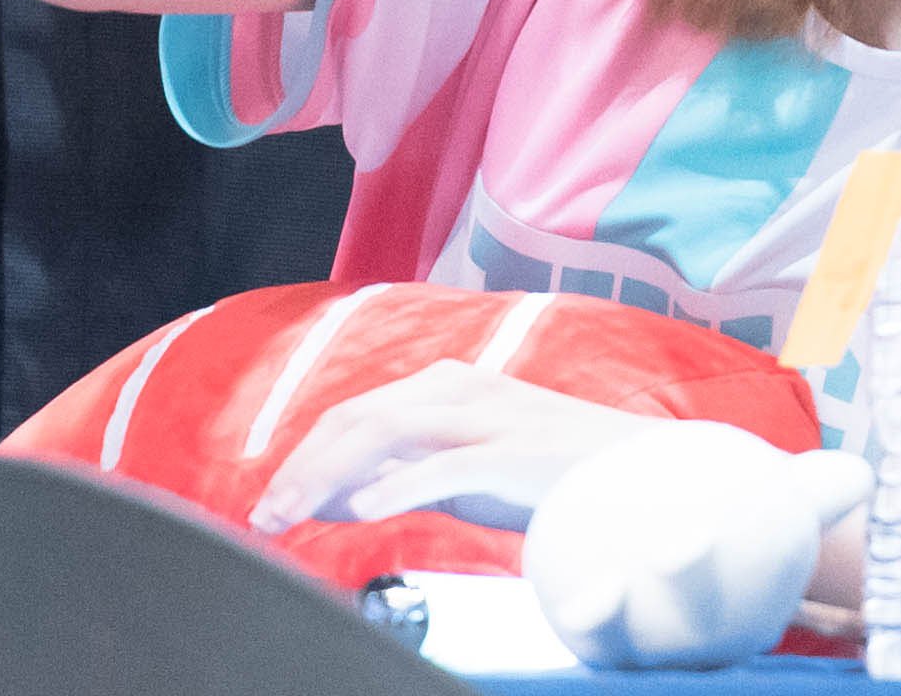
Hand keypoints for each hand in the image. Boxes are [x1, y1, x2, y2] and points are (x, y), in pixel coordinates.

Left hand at [248, 361, 659, 534]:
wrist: (635, 471)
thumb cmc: (546, 475)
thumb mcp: (463, 470)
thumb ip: (403, 475)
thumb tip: (332, 497)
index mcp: (445, 383)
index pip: (353, 414)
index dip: (303, 456)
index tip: (269, 501)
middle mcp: (459, 388)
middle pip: (358, 419)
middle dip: (302, 468)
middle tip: (264, 516)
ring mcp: (487, 415)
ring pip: (386, 434)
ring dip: (329, 477)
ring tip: (294, 516)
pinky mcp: (513, 451)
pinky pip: (443, 465)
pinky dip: (395, 487)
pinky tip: (360, 513)